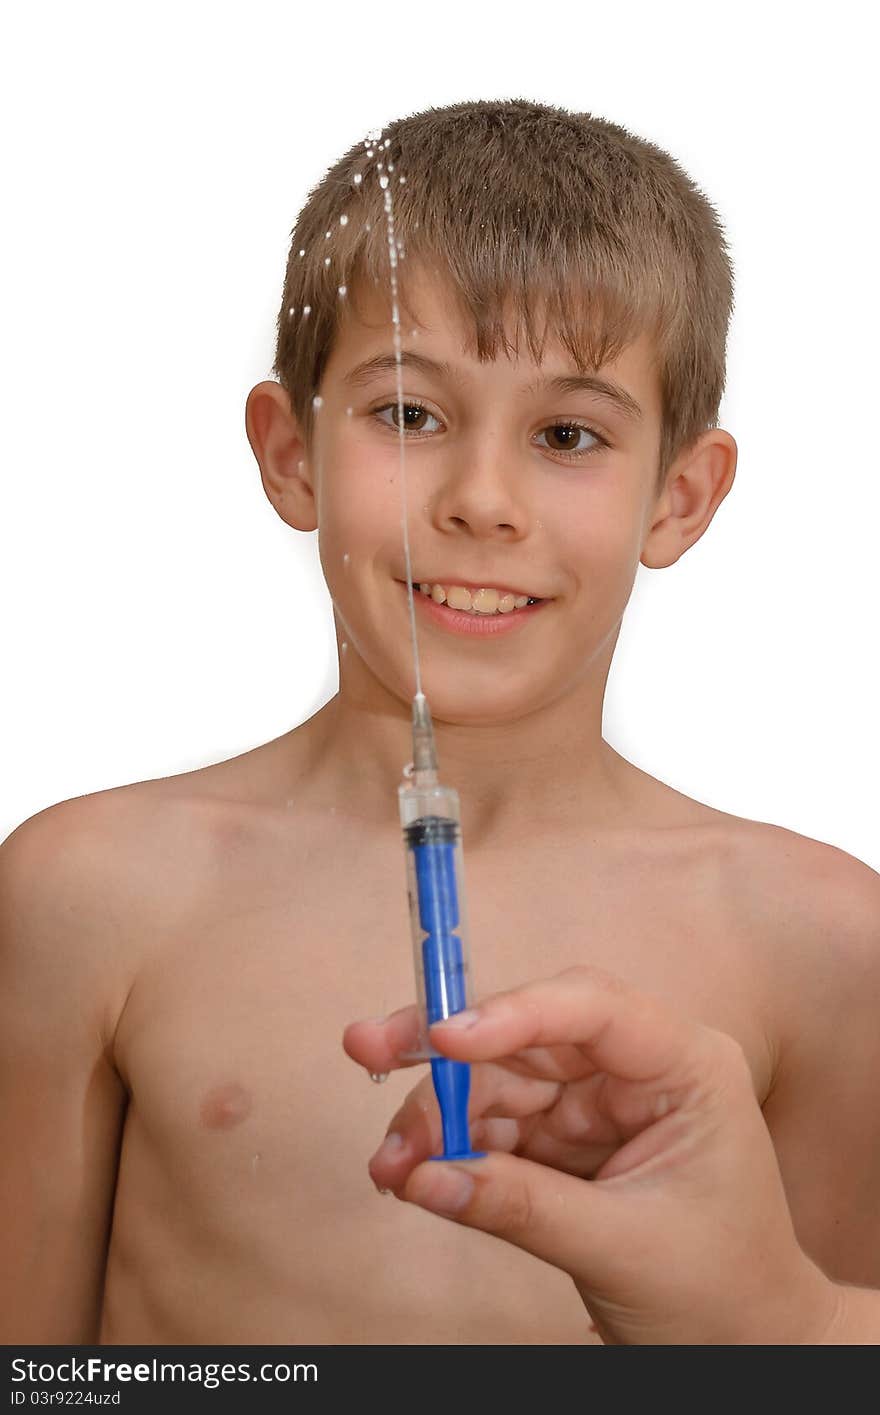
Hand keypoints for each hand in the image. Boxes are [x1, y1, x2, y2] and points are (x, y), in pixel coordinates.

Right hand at [344, 966, 839, 1344]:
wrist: (745, 1346)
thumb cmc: (720, 1291)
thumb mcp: (623, 1247)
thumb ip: (522, 1206)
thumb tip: (426, 1176)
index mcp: (685, 1066)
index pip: (592, 1010)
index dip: (513, 1012)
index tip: (443, 1037)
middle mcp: (637, 1067)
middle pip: (525, 1034)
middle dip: (444, 1054)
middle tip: (365, 1048)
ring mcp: (597, 1101)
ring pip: (497, 1080)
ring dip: (434, 1115)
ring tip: (389, 1165)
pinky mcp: (566, 1138)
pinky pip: (494, 1128)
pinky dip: (448, 1148)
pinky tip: (410, 1171)